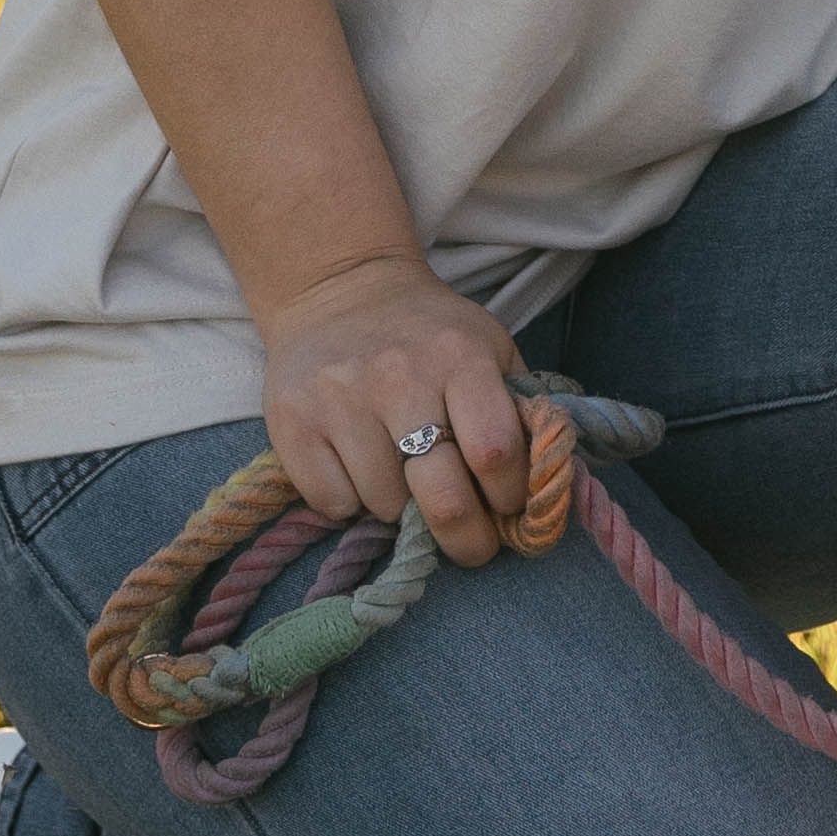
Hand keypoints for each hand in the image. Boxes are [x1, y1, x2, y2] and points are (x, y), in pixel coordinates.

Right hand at [259, 254, 534, 569]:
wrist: (342, 289)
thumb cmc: (429, 334)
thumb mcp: (490, 348)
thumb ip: (520, 409)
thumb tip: (543, 487)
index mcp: (461, 355)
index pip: (496, 452)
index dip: (511, 497)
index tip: (509, 508)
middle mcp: (400, 375)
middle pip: (443, 496)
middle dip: (467, 539)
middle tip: (473, 546)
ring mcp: (342, 398)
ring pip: (386, 507)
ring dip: (402, 510)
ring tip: (404, 477)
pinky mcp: (293, 420)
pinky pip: (334, 503)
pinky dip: (352, 503)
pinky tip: (359, 468)